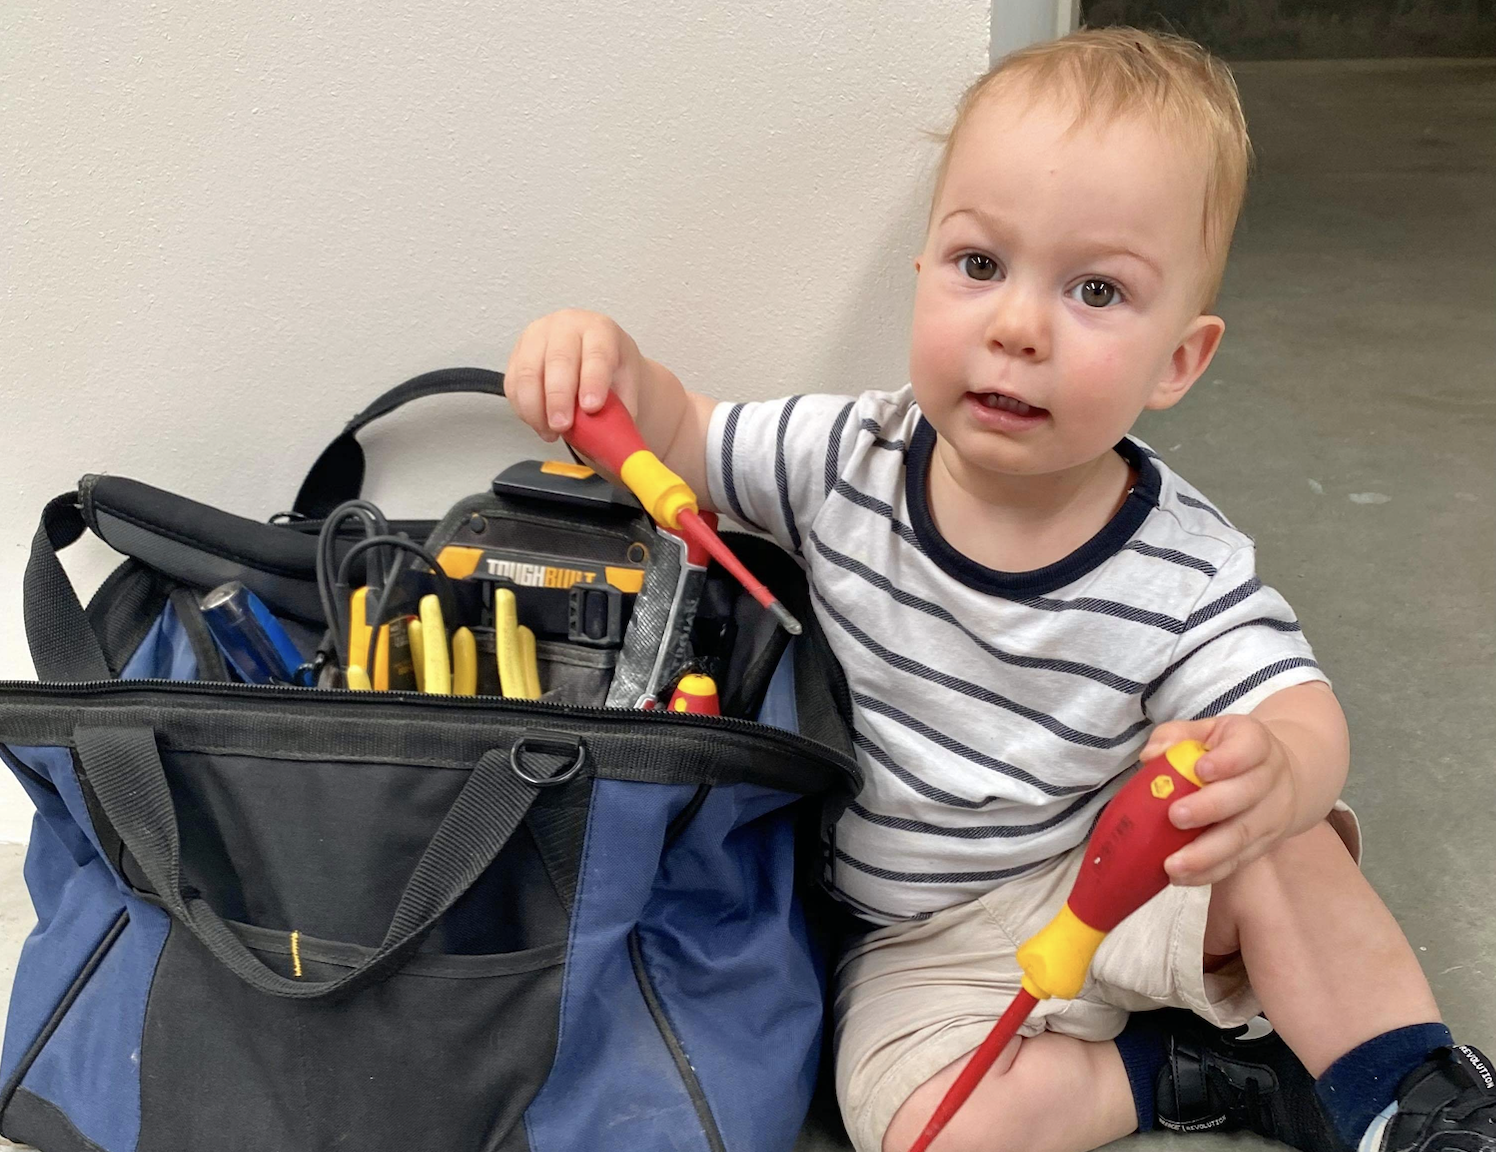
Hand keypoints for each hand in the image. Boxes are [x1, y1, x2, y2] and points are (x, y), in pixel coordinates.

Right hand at [505, 310, 644, 442]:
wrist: (593, 361)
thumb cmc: (611, 374)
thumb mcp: (627, 388)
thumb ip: (621, 413)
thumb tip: (614, 442)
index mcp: (600, 329)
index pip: (597, 352)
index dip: (593, 381)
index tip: (592, 408)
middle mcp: (566, 326)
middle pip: (558, 360)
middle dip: (558, 398)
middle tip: (563, 426)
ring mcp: (537, 337)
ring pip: (527, 373)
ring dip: (536, 409)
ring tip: (552, 432)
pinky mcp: (517, 354)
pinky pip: (513, 385)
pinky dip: (524, 410)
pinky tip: (540, 424)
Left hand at [1141, 715, 1300, 886]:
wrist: (1275, 777)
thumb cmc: (1225, 751)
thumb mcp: (1203, 733)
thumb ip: (1174, 737)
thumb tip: (1151, 757)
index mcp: (1255, 742)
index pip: (1249, 747)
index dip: (1227, 760)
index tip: (1199, 769)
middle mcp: (1270, 778)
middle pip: (1245, 795)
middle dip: (1209, 808)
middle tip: (1175, 817)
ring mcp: (1272, 815)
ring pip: (1242, 835)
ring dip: (1206, 854)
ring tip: (1173, 865)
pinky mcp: (1265, 845)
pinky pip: (1238, 861)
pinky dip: (1209, 872)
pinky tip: (1182, 877)